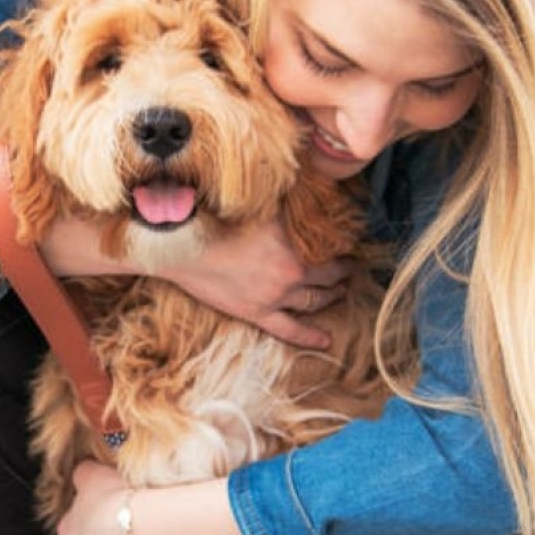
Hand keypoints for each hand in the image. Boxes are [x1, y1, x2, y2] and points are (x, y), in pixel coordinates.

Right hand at [156, 219, 349, 348]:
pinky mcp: (256, 313)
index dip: (341, 251)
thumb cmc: (218, 219)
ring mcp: (274, 298)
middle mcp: (290, 276)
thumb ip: (285, 207)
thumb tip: (303, 193)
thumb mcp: (260, 206)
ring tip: (341, 293)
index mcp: (293, 248)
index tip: (348, 248)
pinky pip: (289, 330)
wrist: (184, 246)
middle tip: (350, 271)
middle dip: (341, 275)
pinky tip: (326, 340)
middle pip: (326, 278)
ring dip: (330, 297)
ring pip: (313, 302)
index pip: (329, 252)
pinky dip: (309, 336)